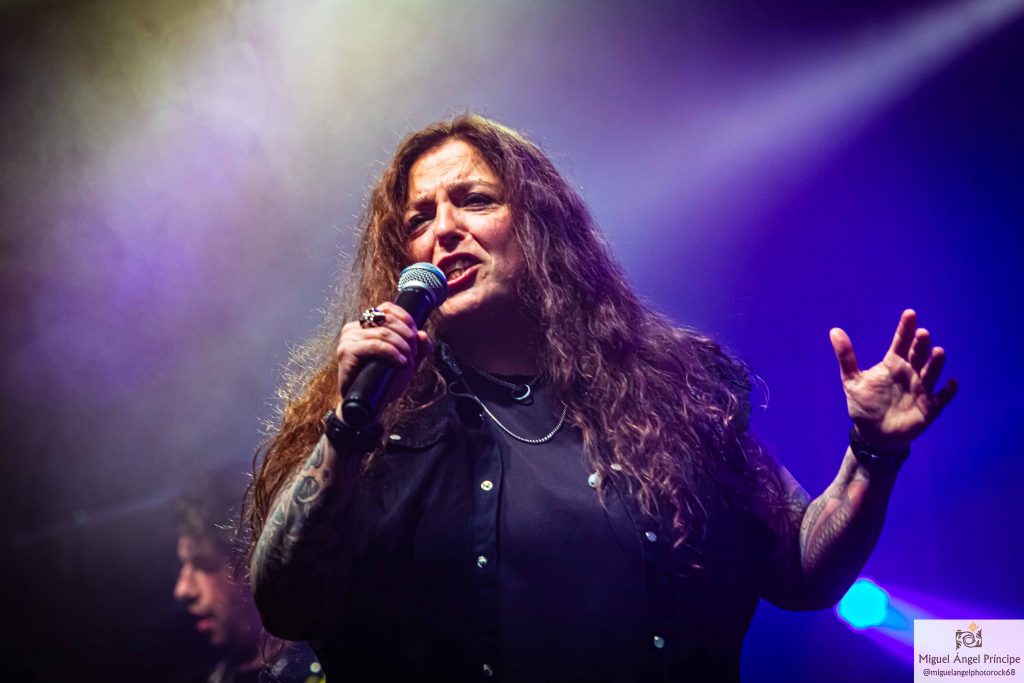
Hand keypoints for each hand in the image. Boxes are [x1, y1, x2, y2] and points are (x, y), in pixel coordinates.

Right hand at [335, 302, 433, 414]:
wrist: (368, 404)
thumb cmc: (383, 381)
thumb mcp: (406, 362)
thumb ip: (418, 348)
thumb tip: (423, 334)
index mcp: (365, 325)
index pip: (386, 308)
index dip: (405, 317)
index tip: (415, 334)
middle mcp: (354, 327)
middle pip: (387, 319)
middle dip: (407, 335)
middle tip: (414, 352)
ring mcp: (348, 338)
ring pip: (383, 332)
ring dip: (402, 345)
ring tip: (408, 360)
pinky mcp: (347, 351)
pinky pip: (375, 345)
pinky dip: (392, 352)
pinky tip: (401, 362)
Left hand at [830, 309, 956, 452]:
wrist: (873, 435)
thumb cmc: (864, 405)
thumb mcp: (852, 380)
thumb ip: (846, 357)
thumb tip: (834, 331)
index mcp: (893, 364)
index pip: (901, 342)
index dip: (906, 328)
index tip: (910, 314)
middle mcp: (910, 373)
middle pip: (917, 355)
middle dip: (920, 344)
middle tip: (922, 333)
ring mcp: (921, 389)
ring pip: (930, 373)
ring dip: (935, 363)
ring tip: (938, 352)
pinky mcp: (929, 407)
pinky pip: (942, 398)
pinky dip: (947, 391)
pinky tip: (951, 383)